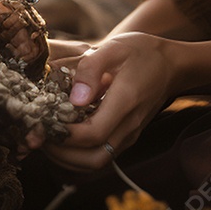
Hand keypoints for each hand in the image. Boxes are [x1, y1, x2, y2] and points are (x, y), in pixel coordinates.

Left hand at [42, 32, 183, 172]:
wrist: (171, 65)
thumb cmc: (141, 52)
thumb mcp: (115, 47)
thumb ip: (91, 68)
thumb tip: (74, 97)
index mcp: (126, 101)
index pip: (93, 134)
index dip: (64, 134)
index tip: (43, 120)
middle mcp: (129, 125)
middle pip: (93, 159)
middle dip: (61, 153)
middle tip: (39, 134)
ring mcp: (129, 134)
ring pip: (96, 162)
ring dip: (68, 157)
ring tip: (47, 137)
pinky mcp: (126, 137)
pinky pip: (101, 155)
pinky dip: (78, 153)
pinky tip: (63, 135)